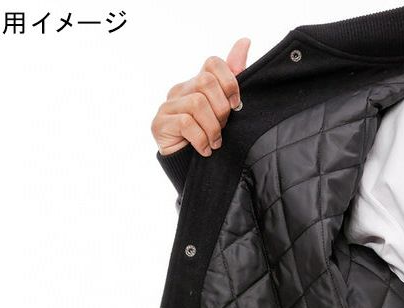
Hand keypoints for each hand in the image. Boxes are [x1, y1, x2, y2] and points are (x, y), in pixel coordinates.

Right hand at [151, 37, 250, 156]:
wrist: (191, 170)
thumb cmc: (210, 139)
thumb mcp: (226, 110)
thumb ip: (233, 78)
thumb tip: (244, 41)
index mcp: (197, 84)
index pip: (212, 63)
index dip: (229, 81)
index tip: (237, 104)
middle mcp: (180, 90)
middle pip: (206, 83)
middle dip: (222, 109)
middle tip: (223, 128)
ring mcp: (167, 106)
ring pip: (197, 104)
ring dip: (213, 128)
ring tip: (214, 143)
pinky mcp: (159, 124)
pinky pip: (186, 123)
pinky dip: (201, 139)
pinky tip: (205, 150)